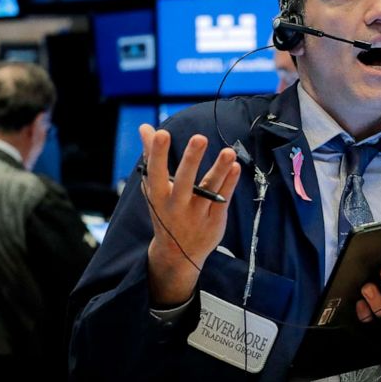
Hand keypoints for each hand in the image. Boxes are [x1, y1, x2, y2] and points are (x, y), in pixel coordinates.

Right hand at [140, 125, 240, 306]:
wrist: (178, 254)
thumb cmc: (165, 211)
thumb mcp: (154, 188)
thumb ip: (151, 156)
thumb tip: (145, 127)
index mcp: (158, 196)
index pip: (156, 172)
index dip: (157, 154)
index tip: (161, 133)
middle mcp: (176, 206)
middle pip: (184, 181)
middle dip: (191, 160)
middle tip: (199, 137)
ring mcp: (197, 215)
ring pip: (209, 190)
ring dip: (219, 170)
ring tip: (229, 151)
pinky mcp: (214, 221)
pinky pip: (223, 199)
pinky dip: (229, 184)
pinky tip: (236, 167)